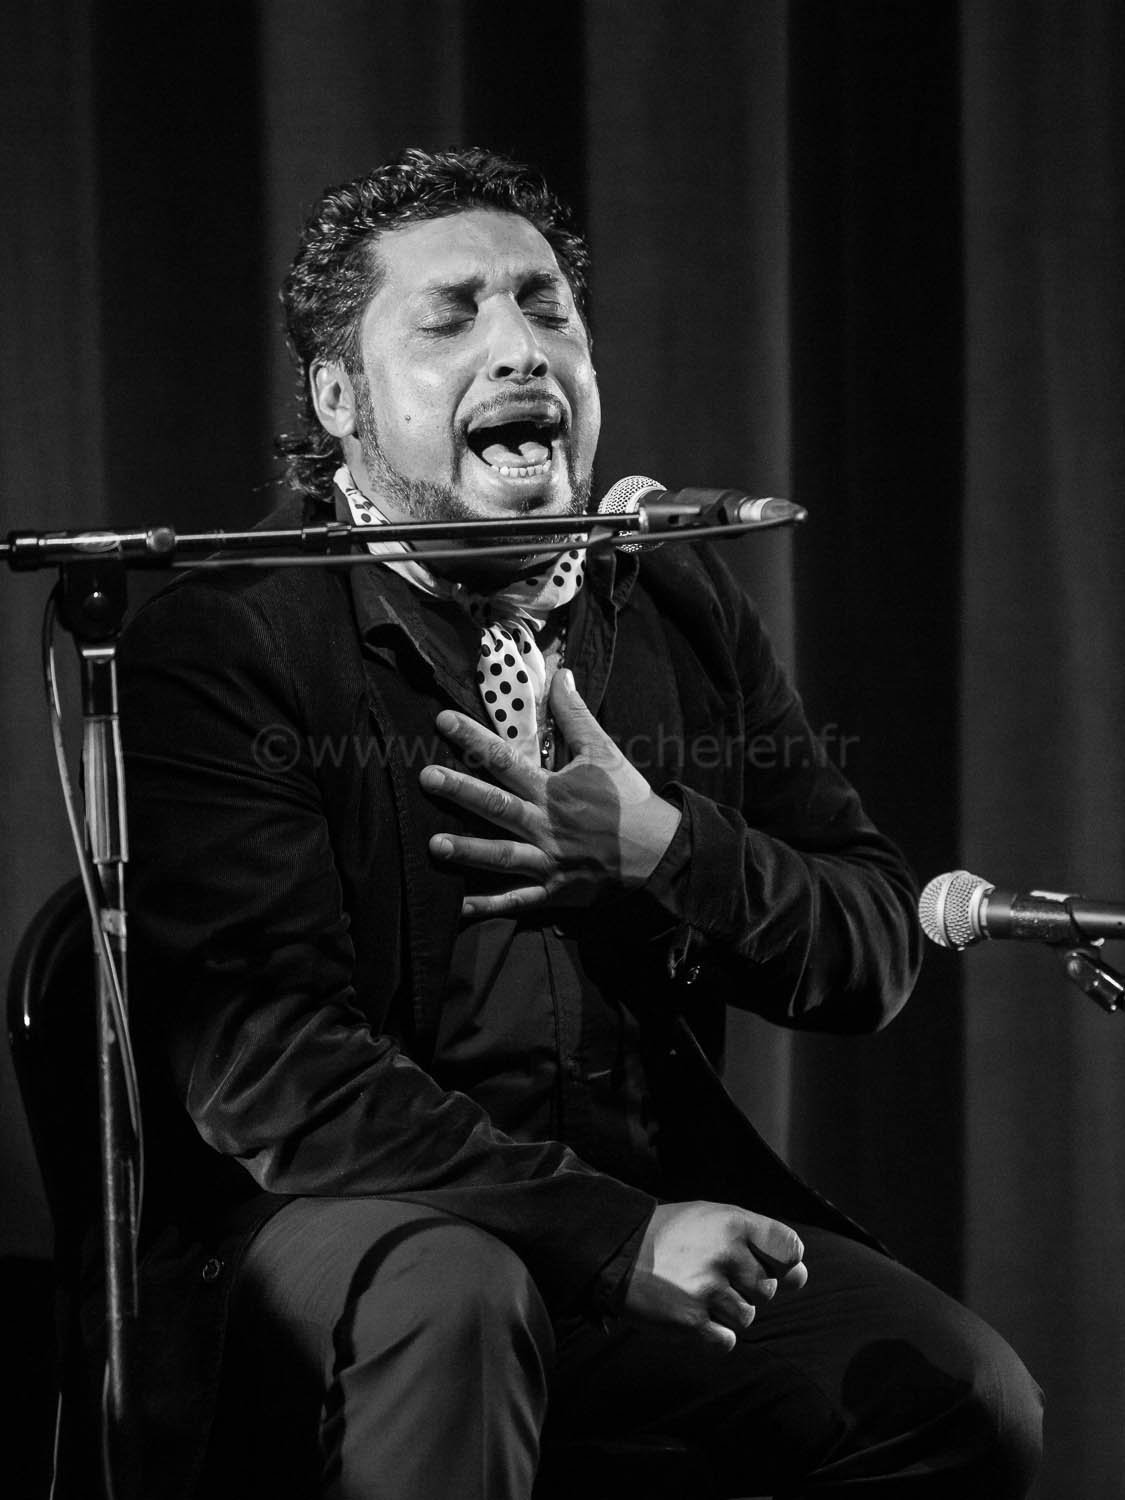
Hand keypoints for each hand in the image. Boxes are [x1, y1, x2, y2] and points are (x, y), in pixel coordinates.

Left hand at [419, 669, 681, 916]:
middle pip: (497, 806)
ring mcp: (548, 861)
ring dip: (468, 851)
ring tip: (433, 844)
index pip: (506, 759)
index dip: (473, 739)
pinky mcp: (554, 890)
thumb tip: (562, 673)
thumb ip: (577, 714)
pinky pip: (516, 900)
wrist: (660, 852)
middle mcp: (546, 824)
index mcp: (554, 789)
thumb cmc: (629, 800)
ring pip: (502, 855)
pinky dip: (488, 906)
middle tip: (425, 778)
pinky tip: (457, 908)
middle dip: (460, 791)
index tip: (442, 720)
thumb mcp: (605, 751)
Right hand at [623, 1201, 807, 1351]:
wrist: (618, 1250)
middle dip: (744, 1287)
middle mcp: (725, 1254)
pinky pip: (726, 1341)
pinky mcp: (691, 1320)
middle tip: (709, 1272)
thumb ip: (762, 1243)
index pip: (790, 1248)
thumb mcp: (717, 1221)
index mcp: (735, 1222)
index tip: (761, 1261)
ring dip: (725, 1311)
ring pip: (746, 1317)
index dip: (782, 1261)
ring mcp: (708, 1289)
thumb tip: (801, 1275)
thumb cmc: (674, 1234)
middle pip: (767, 1290)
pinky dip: (711, 1334)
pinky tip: (689, 1312)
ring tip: (694, 1289)